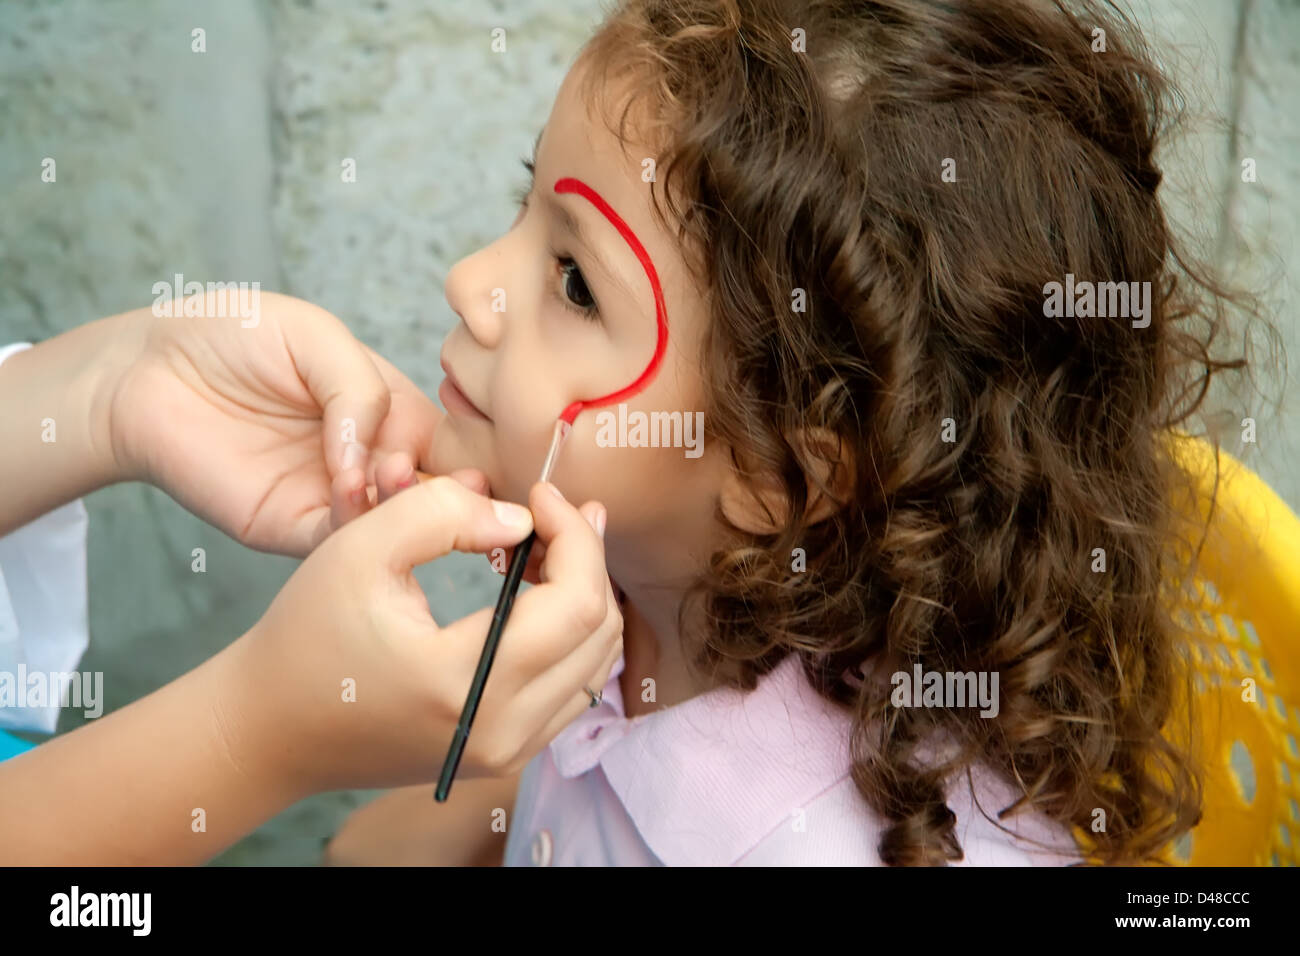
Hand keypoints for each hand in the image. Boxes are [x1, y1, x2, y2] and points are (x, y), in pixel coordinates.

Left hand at [109, 291, 444, 555]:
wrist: (147, 371)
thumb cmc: (230, 337)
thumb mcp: (315, 336)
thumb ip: (361, 388)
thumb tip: (379, 455)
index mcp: (389, 411)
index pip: (452, 445)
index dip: (469, 455)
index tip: (473, 453)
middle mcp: (370, 459)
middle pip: (436, 492)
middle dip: (447, 489)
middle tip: (432, 468)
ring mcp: (334, 497)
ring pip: (394, 523)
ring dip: (401, 504)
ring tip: (387, 473)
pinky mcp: (293, 527)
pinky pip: (339, 542)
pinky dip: (354, 523)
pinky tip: (345, 486)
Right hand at [215, 477, 621, 794]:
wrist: (271, 728)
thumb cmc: (306, 635)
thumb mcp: (358, 549)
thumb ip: (443, 516)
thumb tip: (522, 520)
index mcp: (465, 684)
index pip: (575, 603)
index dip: (575, 535)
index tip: (541, 494)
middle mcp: (499, 731)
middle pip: (599, 633)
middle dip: (588, 559)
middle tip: (554, 511)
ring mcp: (507, 751)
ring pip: (597, 663)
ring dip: (585, 595)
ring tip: (547, 545)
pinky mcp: (503, 753)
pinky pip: (573, 688)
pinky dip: (571, 634)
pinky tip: (538, 592)